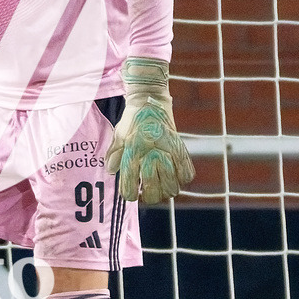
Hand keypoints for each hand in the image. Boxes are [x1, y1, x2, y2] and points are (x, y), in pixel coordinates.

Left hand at [106, 57, 194, 203]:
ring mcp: (169, 152)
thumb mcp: (119, 135)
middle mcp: (153, 153)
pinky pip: (187, 175)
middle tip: (146, 193)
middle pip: (154, 191)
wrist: (150, 101)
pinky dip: (181, 180)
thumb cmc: (132, 120)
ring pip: (172, 188)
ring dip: (165, 190)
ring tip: (159, 186)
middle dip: (149, 196)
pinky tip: (173, 176)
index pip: (131, 183)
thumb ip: (114, 154)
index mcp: (134, 150)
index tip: (130, 195)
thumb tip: (111, 171)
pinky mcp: (181, 150)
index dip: (129, 194)